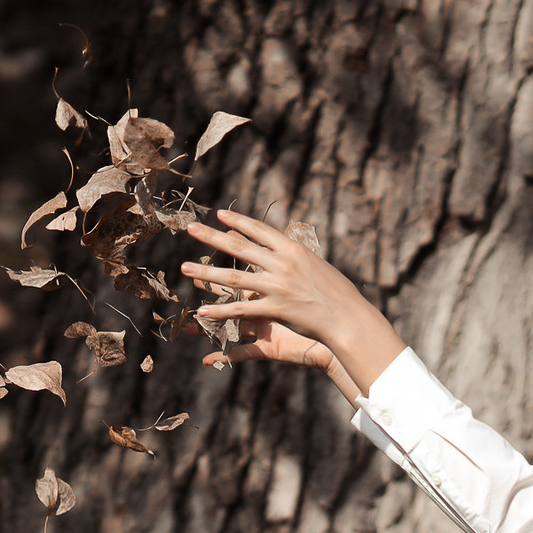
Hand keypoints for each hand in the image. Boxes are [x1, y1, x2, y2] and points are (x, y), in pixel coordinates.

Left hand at [183, 211, 405, 393]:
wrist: (349, 317)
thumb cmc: (338, 293)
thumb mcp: (317, 265)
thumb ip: (296, 257)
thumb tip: (285, 247)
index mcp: (293, 249)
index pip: (260, 230)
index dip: (238, 222)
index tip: (219, 215)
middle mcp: (282, 264)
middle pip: (240, 247)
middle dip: (212, 237)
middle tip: (190, 229)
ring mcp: (278, 286)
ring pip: (233, 278)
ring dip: (205, 273)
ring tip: (183, 269)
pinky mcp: (275, 308)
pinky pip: (242, 310)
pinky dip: (221, 311)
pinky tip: (202, 311)